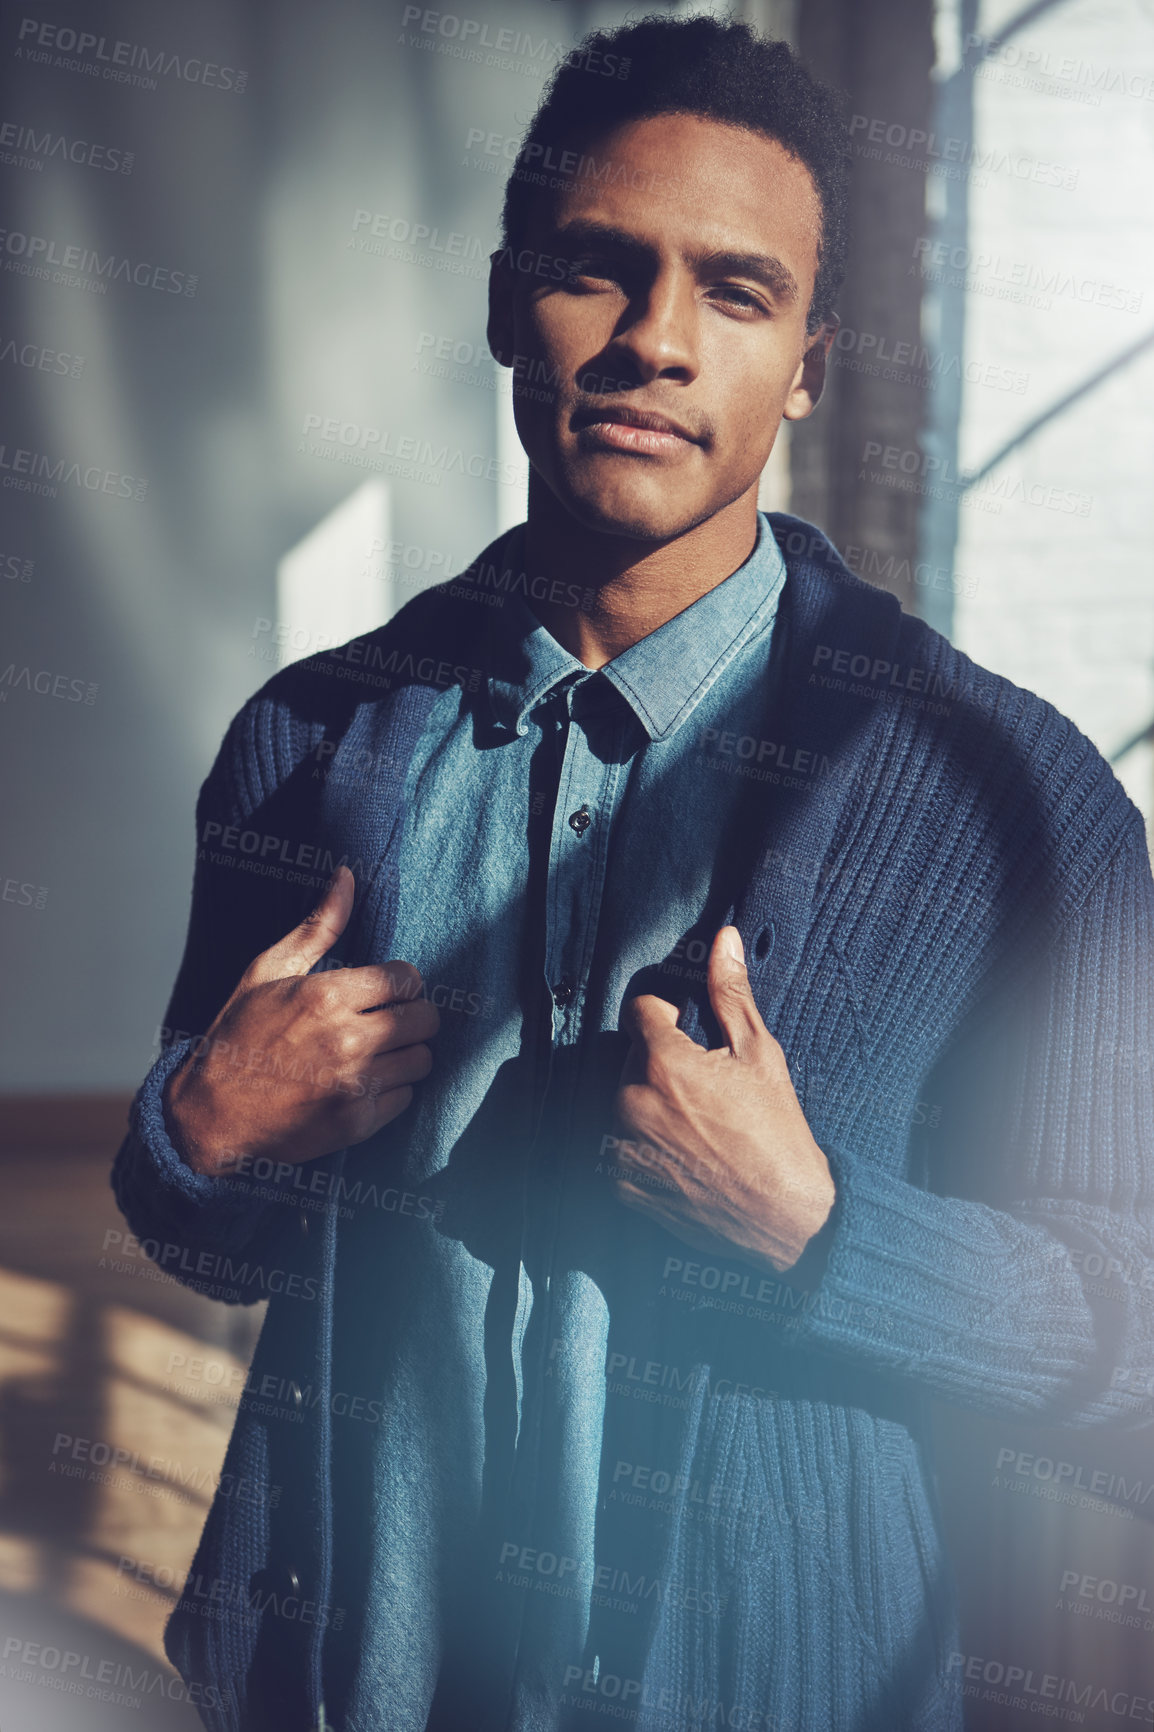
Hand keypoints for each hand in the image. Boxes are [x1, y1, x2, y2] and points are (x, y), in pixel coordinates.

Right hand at [163, 866, 438, 1175]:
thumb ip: (317, 927)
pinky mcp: (357, 1121)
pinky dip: (391, 1090)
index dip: (400, 983)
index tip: (385, 991)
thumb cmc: (237, 1036)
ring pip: (422, 1059)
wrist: (209, 1113)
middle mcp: (348, 1039)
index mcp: (328, 996)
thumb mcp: (267, 972)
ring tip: (377, 1051)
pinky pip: (406, 1097)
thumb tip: (346, 877)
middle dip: (412, 1015)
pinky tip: (363, 1082)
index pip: (407, 979)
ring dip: (405, 1053)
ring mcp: (355, 1084)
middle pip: (426, 1019)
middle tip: (388, 1020)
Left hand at [612, 927, 834, 1272]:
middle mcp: (628, 1099)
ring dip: (644, 1098)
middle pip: (626, 1055)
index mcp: (661, 1060)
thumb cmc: (776, 1130)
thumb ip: (730, 992)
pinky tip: (679, 1149)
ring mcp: (618, 1144)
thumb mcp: (758, 1052)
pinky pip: (614, 1141)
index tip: (684, 1024)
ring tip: (692, 1119)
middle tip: (700, 1083)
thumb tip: (723, 938)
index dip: (664, 1010)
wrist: (783, 1215)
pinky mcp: (617, 1181)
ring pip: (618, 1097)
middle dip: (656, 1059)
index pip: (638, 1008)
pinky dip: (638, 1140)